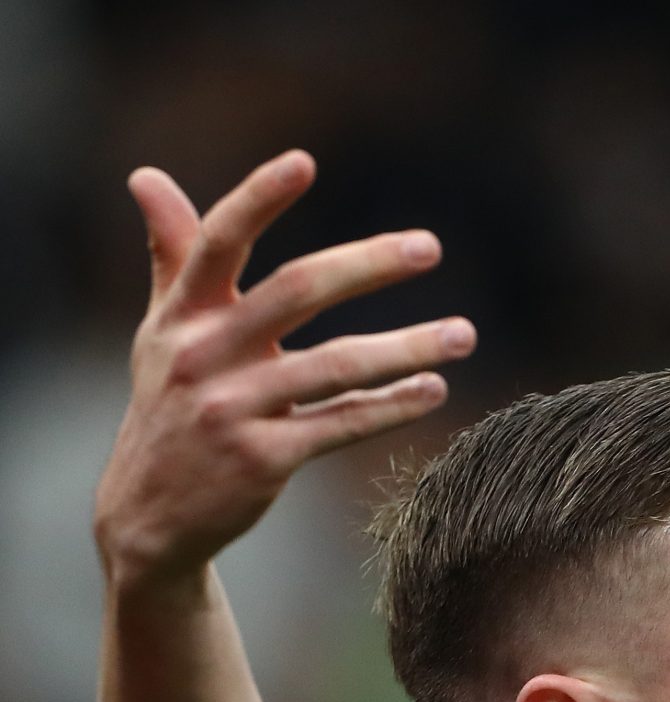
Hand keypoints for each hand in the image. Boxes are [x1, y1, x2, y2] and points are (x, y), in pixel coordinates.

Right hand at [93, 149, 474, 584]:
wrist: (149, 513)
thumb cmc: (169, 406)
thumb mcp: (162, 332)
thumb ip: (171, 256)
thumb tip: (146, 177)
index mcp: (182, 314)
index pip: (219, 242)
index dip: (256, 198)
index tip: (304, 161)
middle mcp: (202, 354)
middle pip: (295, 291)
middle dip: (367, 264)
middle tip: (430, 246)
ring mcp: (233, 409)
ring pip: (336, 365)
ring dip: (409, 346)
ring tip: (464, 334)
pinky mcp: (264, 459)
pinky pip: (343, 423)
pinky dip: (393, 405)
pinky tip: (435, 389)